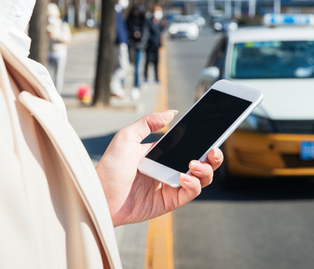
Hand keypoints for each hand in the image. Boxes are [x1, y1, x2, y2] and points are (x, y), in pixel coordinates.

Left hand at [95, 110, 223, 226]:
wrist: (100, 195)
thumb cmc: (110, 167)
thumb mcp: (127, 136)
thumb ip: (148, 122)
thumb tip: (171, 112)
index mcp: (163, 153)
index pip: (189, 146)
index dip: (204, 140)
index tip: (212, 132)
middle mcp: (170, 169)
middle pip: (202, 163)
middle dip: (213, 157)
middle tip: (213, 150)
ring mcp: (171, 185)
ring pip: (201, 179)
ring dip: (205, 170)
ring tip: (195, 163)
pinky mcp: (170, 201)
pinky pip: (190, 193)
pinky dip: (193, 184)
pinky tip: (184, 176)